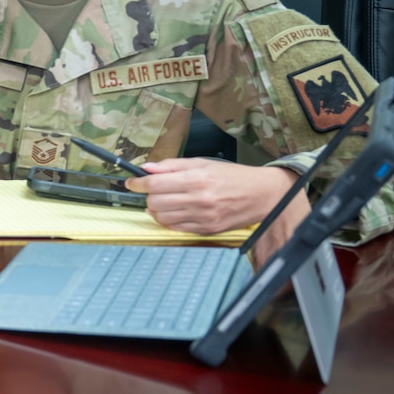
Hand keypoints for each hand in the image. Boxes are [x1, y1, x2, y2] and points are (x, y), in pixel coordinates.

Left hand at [127, 159, 306, 253]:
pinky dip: (169, 220)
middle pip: (154, 202)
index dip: (138, 183)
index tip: (132, 182)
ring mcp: (202, 217)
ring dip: (156, 209)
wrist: (262, 195)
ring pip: (161, 217)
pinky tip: (175, 211)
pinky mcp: (206, 230)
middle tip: (154, 190)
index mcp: (197, 180)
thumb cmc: (232, 177)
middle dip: (148, 195)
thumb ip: (172, 165)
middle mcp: (198, 200)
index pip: (155, 184)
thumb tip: (146, 168)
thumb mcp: (202, 163)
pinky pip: (175, 228)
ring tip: (165, 201)